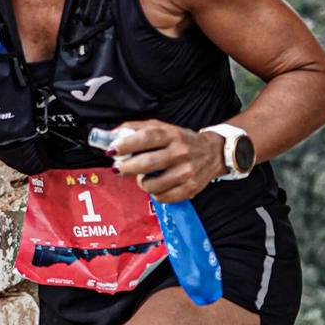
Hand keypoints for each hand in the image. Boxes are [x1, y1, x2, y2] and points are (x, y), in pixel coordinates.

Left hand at [106, 119, 220, 201]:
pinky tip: (157, 185)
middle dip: (127, 167)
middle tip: (117, 169)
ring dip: (141, 182)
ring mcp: (186, 172)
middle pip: (147, 163)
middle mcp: (180, 152)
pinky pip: (162, 197)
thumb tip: (110, 135)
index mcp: (171, 135)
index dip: (126, 144)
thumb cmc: (181, 140)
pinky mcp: (190, 188)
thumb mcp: (162, 128)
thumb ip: (136, 129)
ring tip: (143, 176)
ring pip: (152, 184)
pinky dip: (154, 193)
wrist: (213, 153)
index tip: (112, 149)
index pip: (146, 138)